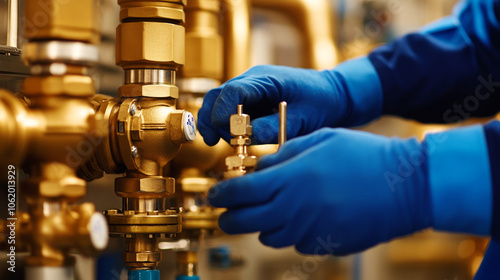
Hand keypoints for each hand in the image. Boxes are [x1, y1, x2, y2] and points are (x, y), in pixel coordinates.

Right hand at [198, 65, 350, 145]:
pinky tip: (237, 140)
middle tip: (216, 142)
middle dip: (212, 120)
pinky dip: (228, 127)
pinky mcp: (251, 101)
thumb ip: (274, 127)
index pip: (232, 91)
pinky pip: (230, 112)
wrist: (334, 95)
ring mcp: (250, 91)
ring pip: (219, 105)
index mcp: (265, 79)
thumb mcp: (302, 119)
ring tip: (235, 143)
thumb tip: (247, 136)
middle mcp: (252, 82)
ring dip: (219, 125)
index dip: (222, 112)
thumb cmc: (322, 103)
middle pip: (216, 97)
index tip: (221, 133)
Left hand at [208, 128, 431, 254]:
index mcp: (289, 179)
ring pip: (268, 237)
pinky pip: (295, 243)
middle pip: (244, 223)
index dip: (221, 196)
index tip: (215, 196)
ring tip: (268, 211)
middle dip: (229, 219)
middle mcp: (293, 209)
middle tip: (227, 214)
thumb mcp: (320, 140)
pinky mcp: (325, 245)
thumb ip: (284, 155)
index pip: (239, 193)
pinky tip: (301, 217)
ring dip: (260, 226)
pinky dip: (289, 233)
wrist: (405, 185)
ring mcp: (309, 231)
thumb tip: (260, 170)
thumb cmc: (362, 155)